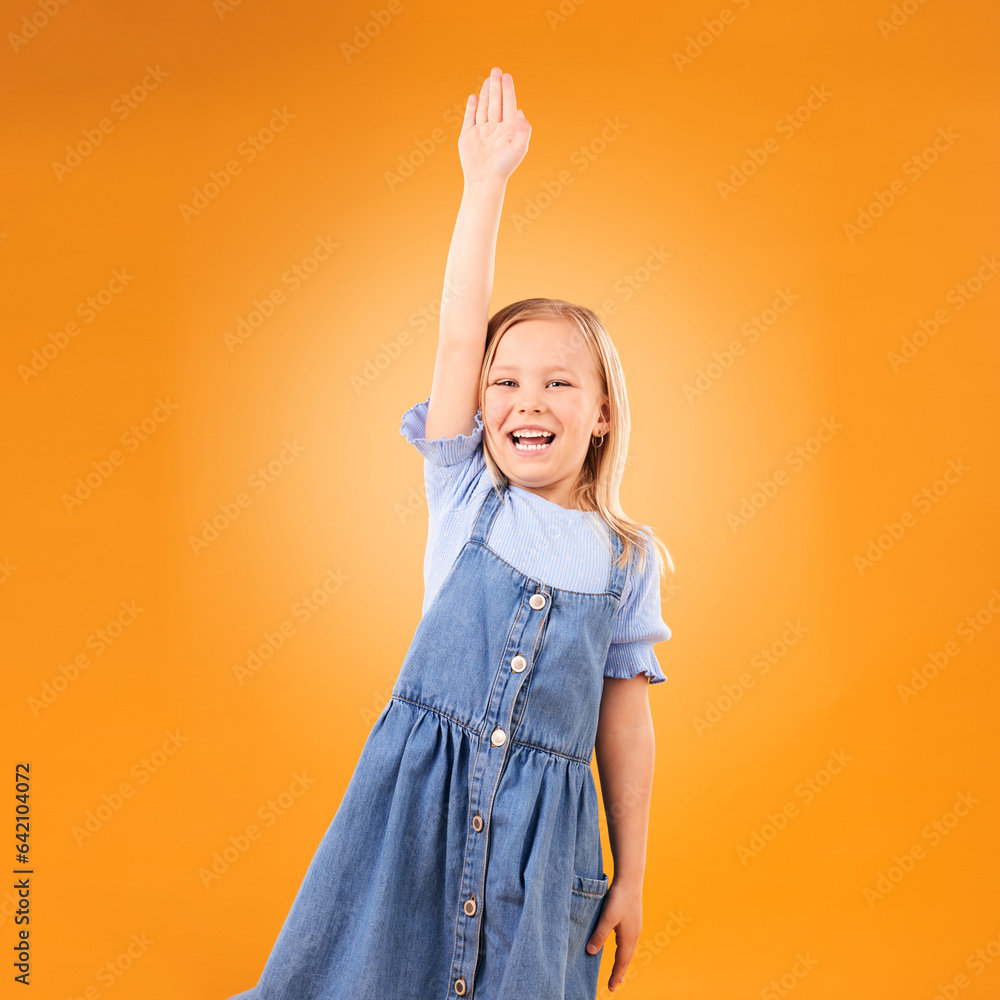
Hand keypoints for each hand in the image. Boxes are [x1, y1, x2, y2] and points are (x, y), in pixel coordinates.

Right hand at [458, 66, 530, 184]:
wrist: (485, 180)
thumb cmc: (504, 167)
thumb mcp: (520, 147)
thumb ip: (523, 129)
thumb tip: (520, 111)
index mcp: (508, 129)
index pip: (509, 104)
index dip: (508, 90)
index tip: (507, 76)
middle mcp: (495, 128)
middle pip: (496, 102)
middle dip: (496, 86)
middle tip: (496, 70)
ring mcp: (481, 131)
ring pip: (484, 107)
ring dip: (485, 93)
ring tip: (488, 80)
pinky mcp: (468, 135)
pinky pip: (470, 117)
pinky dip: (472, 107)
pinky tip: (474, 97)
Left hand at [586, 877, 641, 992]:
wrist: (630, 879)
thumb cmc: (619, 898)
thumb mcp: (607, 918)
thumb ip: (599, 935)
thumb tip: (590, 952)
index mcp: (628, 937)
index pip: (621, 962)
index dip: (616, 976)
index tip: (611, 989)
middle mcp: (634, 934)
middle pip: (627, 958)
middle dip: (621, 972)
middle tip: (616, 985)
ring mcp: (635, 927)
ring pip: (628, 949)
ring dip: (623, 961)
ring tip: (619, 970)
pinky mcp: (633, 919)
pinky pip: (629, 940)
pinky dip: (624, 949)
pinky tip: (620, 946)